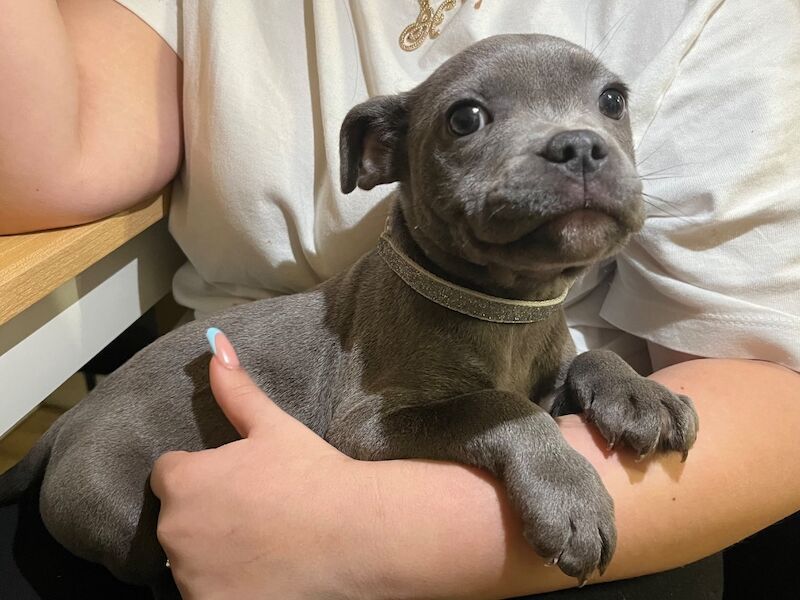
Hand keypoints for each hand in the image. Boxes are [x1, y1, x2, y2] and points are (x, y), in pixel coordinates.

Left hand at [150, 330, 379, 599]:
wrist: (354, 533)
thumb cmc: (313, 475)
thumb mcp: (273, 426)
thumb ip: (236, 389)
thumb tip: (215, 345)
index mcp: (183, 480)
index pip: (169, 475)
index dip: (203, 477)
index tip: (237, 484)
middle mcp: (175, 530)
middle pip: (178, 520)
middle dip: (205, 517)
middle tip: (256, 514)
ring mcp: (190, 576)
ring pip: (192, 561)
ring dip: (213, 555)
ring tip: (264, 545)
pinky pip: (206, 594)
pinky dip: (225, 588)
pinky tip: (263, 574)